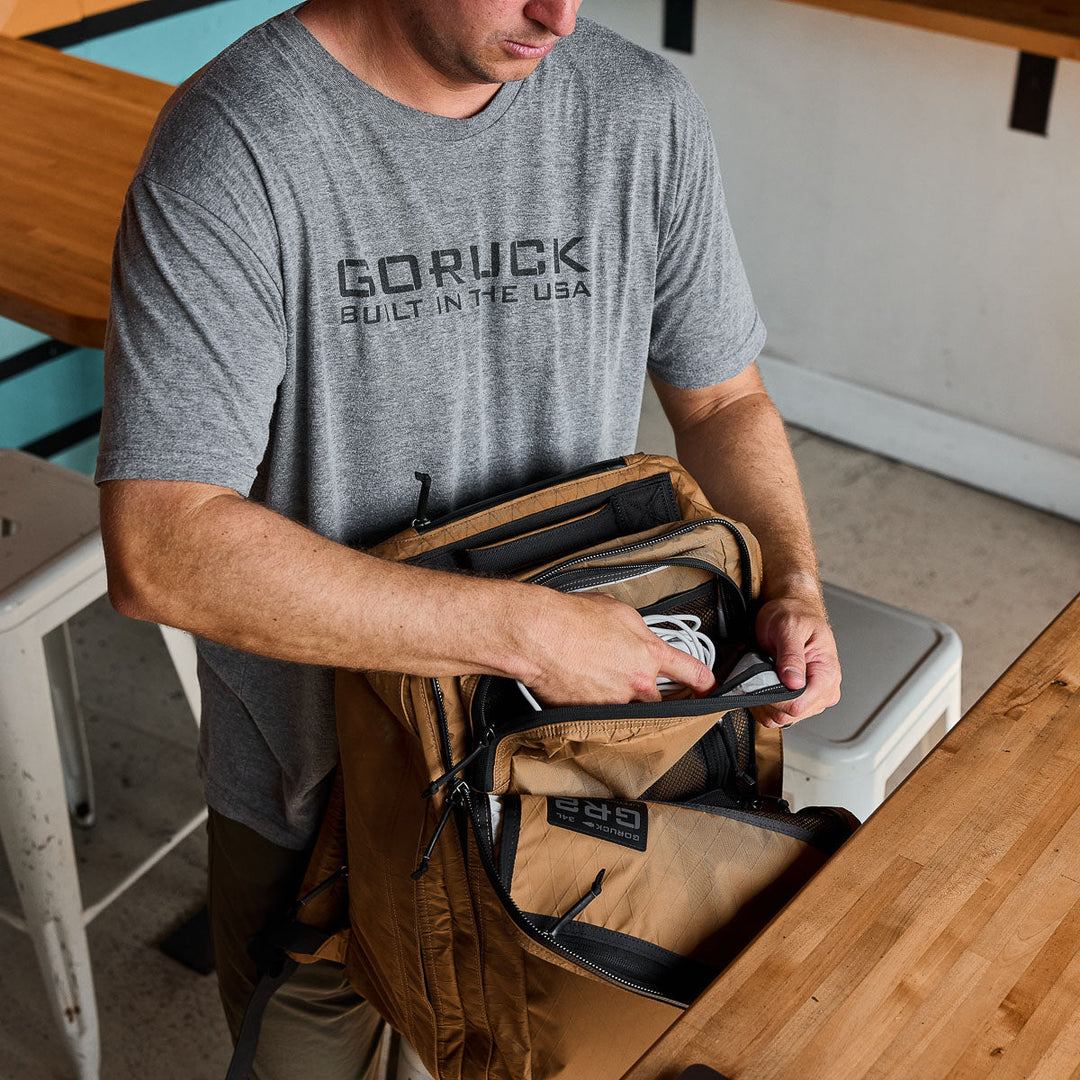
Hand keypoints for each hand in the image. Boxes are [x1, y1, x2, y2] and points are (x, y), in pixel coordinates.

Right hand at [518, 589, 716, 706]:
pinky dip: (590, 704)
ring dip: (615, 698)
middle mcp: (636, 683)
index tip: (709, 687)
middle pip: (657, 699)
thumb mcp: (616, 610)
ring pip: (626, 708)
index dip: (704, 682)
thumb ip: (637, 630)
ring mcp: (614, 704)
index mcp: (648, 654)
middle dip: (644, 691)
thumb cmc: (570, 618)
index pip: (691, 672)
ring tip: (591, 677)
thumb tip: (637, 636)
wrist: (538, 635)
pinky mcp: (589, 717)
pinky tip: (576, 685)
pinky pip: (598, 716)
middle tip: (619, 673)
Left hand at [753, 596, 840, 728]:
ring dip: (763, 700)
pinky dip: (763, 702)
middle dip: (767, 698)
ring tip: (762, 674)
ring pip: (780, 718)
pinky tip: (762, 684)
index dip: (773, 698)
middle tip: (760, 671)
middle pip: (788, 715)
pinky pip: (776, 713)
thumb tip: (794, 682)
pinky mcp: (799, 699)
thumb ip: (791, 656)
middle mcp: (823, 690)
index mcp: (827, 674)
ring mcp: (812, 698)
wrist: (794, 609)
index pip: (798, 706)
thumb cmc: (794, 615)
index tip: (760, 680)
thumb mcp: (789, 628)